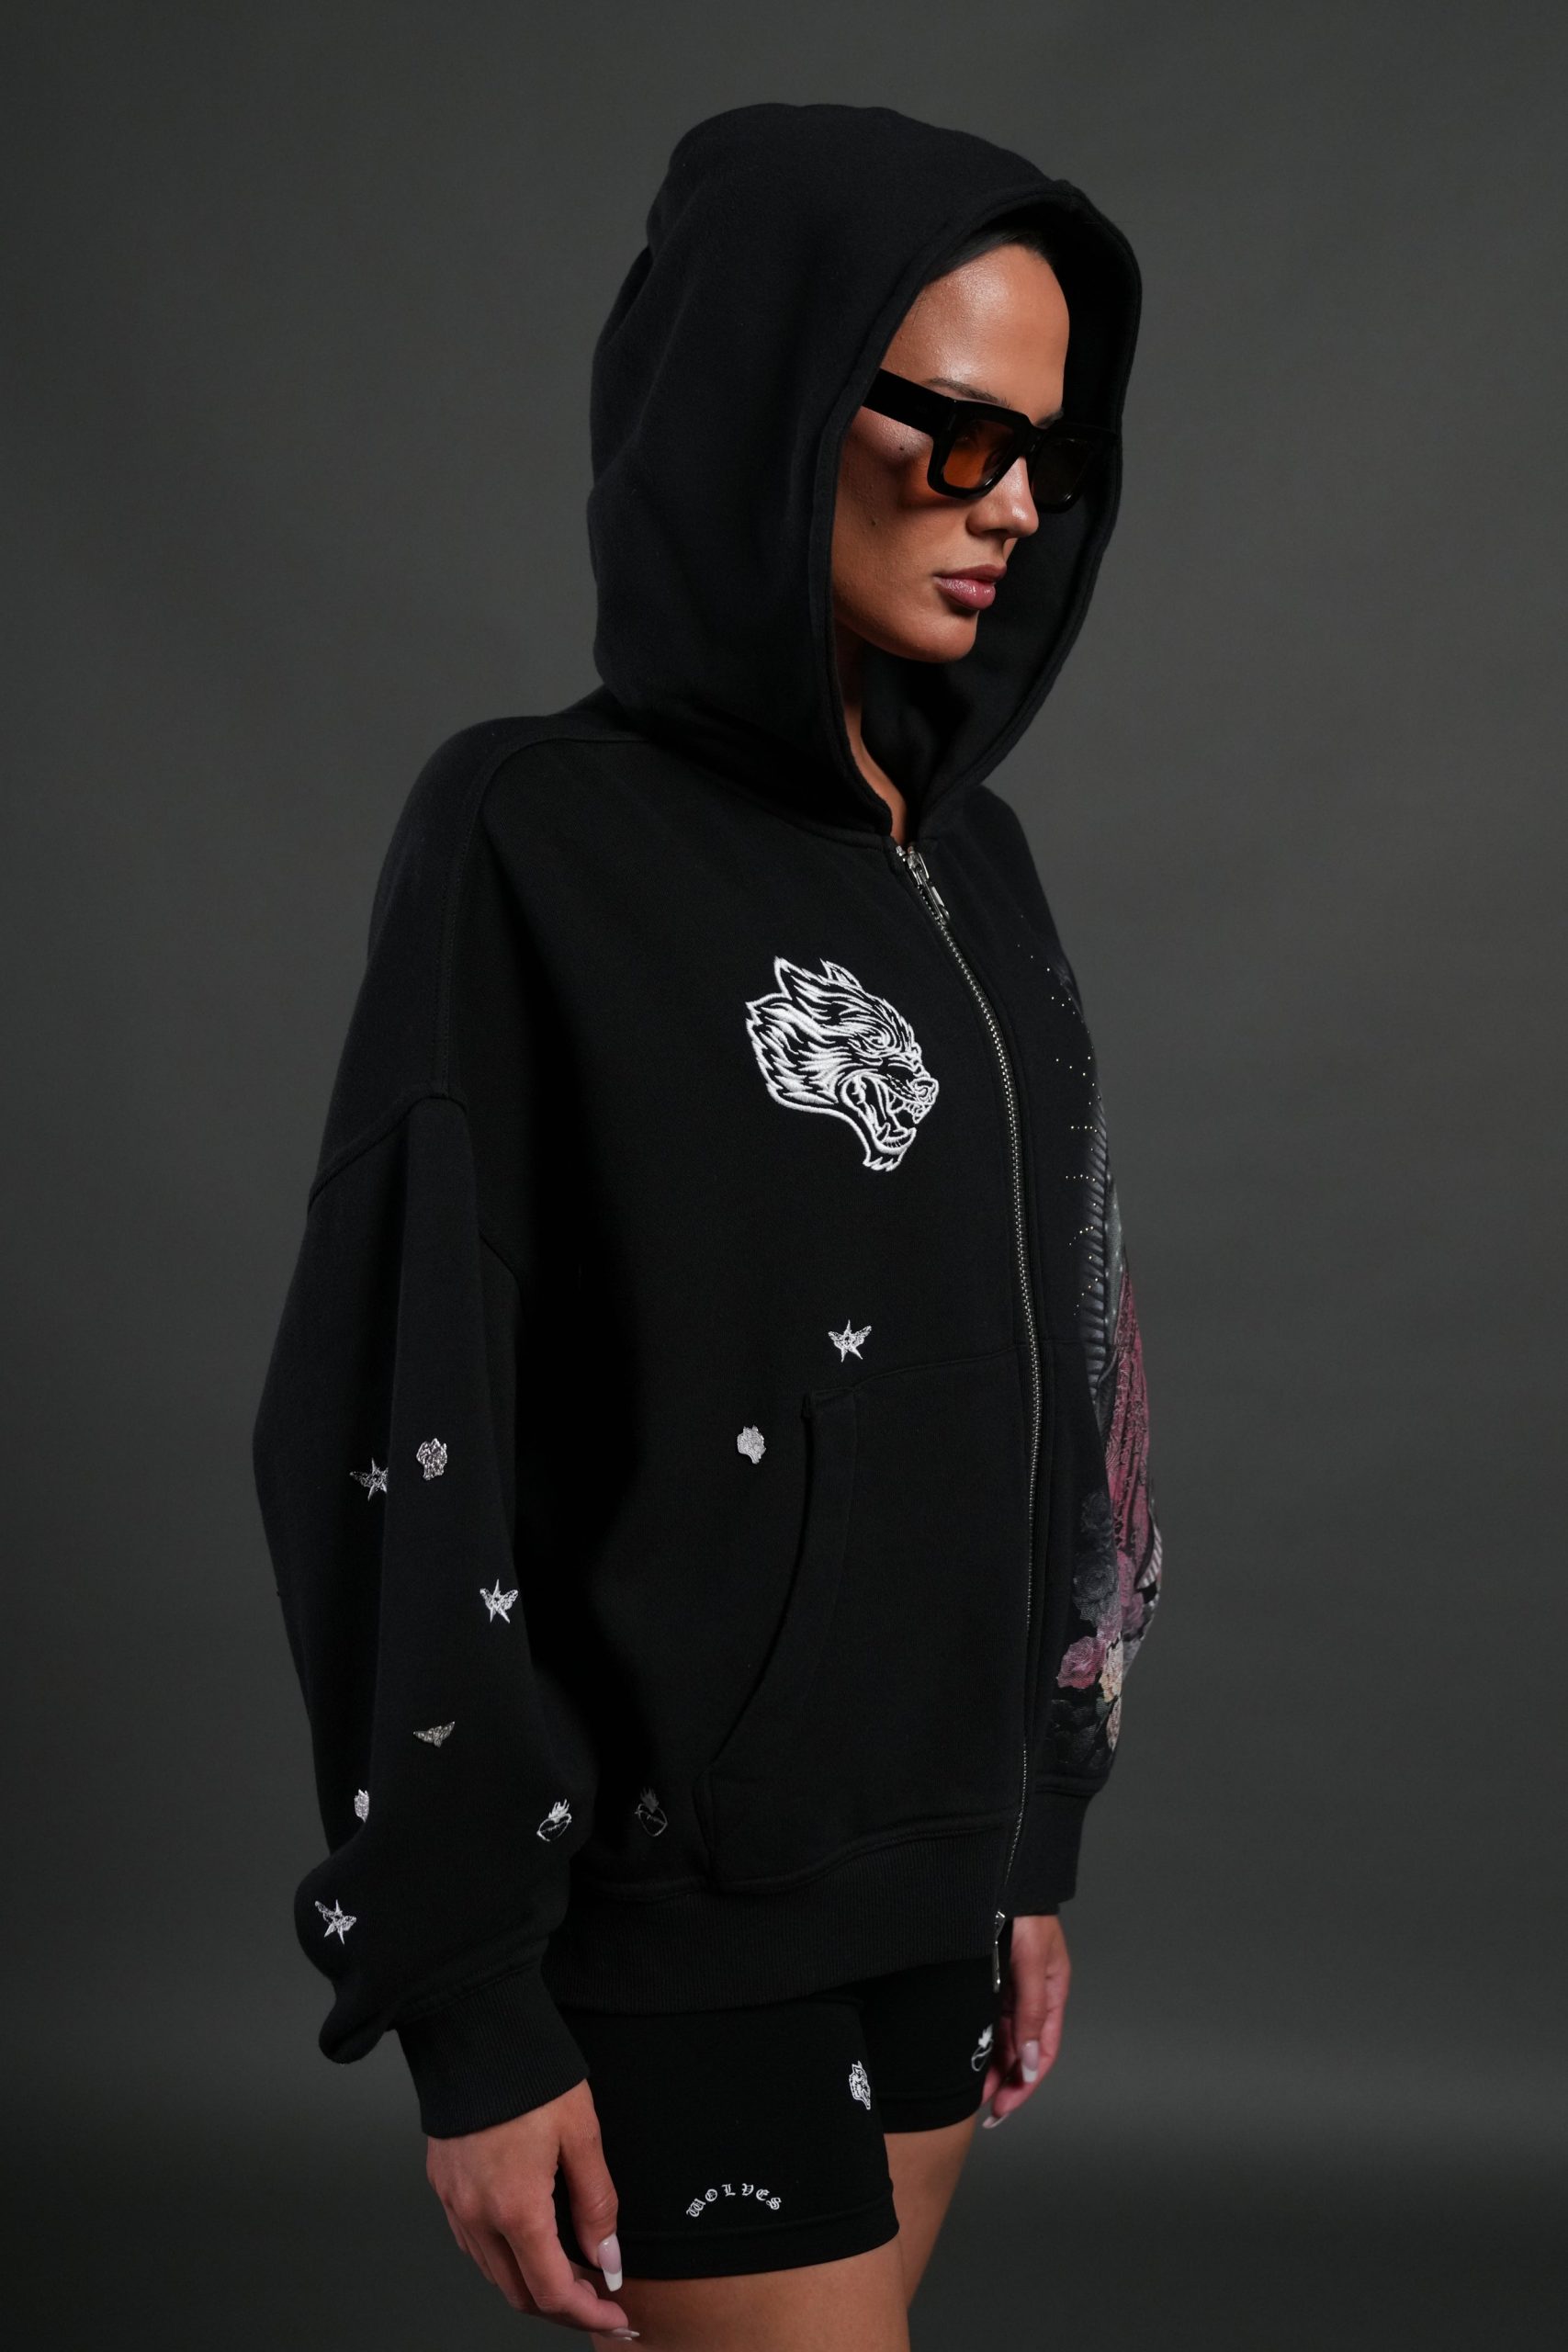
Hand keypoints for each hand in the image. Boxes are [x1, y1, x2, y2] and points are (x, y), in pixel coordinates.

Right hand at [426, 2078, 637, 2335]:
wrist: (476, 2031)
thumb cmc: (531, 2076)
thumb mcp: (582, 2135)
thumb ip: (596, 2204)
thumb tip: (607, 2259)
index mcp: (515, 2207)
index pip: (551, 2291)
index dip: (588, 2315)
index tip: (617, 2318)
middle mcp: (476, 2215)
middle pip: (519, 2294)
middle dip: (563, 2309)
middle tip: (599, 2303)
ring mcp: (454, 2203)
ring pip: (493, 2273)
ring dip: (533, 2285)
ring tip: (572, 2274)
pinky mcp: (443, 2185)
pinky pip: (473, 2244)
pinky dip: (505, 2260)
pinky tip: (530, 2245)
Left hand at [981, 1912, 1069, 2123]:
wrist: (1001, 1878)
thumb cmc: (1025, 1915)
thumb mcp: (1031, 1963)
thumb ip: (1032, 2012)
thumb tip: (1029, 2063)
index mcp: (1051, 1995)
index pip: (1041, 2052)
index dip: (1025, 2083)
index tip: (1005, 2106)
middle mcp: (1032, 1998)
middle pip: (1021, 2051)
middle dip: (1005, 2082)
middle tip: (982, 2108)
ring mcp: (1012, 1990)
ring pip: (1003, 2039)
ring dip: (992, 2066)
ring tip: (970, 2091)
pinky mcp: (993, 1980)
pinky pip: (989, 2020)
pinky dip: (982, 2041)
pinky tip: (968, 2058)